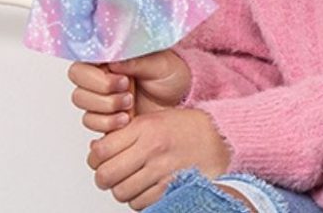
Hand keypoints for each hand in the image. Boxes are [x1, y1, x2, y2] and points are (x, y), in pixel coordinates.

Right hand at [69, 51, 191, 131]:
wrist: (180, 100)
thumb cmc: (171, 75)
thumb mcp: (160, 64)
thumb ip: (136, 62)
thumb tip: (114, 61)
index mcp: (110, 56)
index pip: (83, 61)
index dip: (96, 74)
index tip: (122, 79)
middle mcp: (100, 75)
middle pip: (78, 82)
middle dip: (102, 91)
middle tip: (127, 91)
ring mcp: (100, 96)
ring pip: (81, 103)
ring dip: (105, 106)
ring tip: (130, 104)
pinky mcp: (103, 115)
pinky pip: (90, 121)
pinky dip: (107, 123)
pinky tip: (126, 119)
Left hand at [88, 107, 229, 209]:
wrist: (226, 139)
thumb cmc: (192, 129)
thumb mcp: (158, 119)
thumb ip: (127, 133)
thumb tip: (95, 149)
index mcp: (146, 128)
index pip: (100, 151)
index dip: (96, 159)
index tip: (102, 160)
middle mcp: (152, 148)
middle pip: (106, 176)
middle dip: (106, 179)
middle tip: (114, 175)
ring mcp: (162, 170)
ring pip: (121, 193)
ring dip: (124, 190)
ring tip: (136, 180)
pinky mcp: (172, 188)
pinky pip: (140, 203)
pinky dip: (141, 199)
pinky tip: (150, 187)